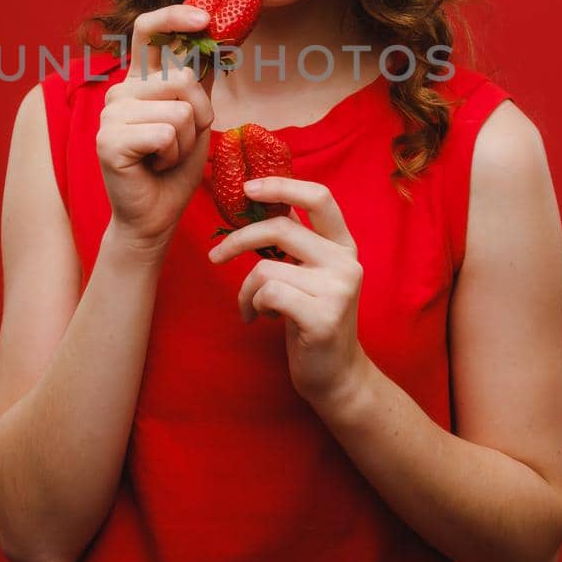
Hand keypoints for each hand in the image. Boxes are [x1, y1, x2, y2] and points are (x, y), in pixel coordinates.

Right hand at [97, 4, 216, 256]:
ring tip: (165, 157)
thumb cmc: (174, 167)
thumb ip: (201, 78)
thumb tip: (223, 38)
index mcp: (138, 80)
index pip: (148, 29)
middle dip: (200, 115)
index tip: (206, 19)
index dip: (176, 16)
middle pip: (182, 79)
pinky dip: (172, 156)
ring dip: (186, 141)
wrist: (155, 216)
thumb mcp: (197, 116)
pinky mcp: (109, 140)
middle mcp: (120, 90)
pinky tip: (154, 167)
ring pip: (179, 110)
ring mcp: (111, 115)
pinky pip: (166, 134)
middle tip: (180, 142)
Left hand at [207, 176, 371, 410]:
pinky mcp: (323, 317)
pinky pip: (267, 294)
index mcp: (343, 245)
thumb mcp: (309, 272)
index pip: (319, 197)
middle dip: (237, 240)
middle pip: (280, 228)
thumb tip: (260, 197)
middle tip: (215, 256)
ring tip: (253, 307)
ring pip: (266, 268)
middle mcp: (346, 262)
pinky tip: (261, 320)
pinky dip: (252, 306)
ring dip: (245, 290)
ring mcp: (339, 289)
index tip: (247, 188)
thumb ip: (295, 238)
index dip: (281, 185)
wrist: (336, 376)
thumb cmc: (312, 319)